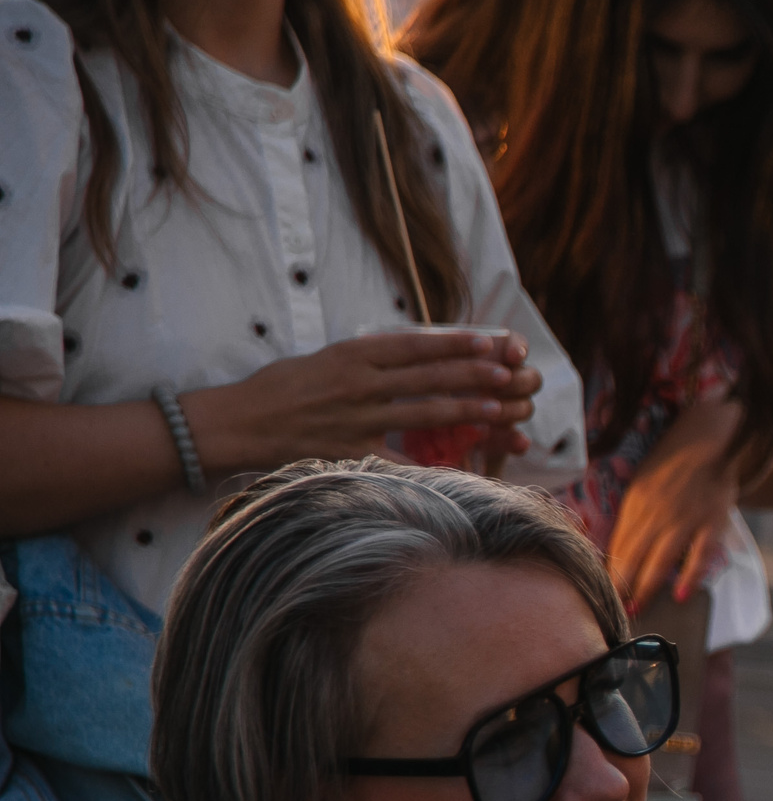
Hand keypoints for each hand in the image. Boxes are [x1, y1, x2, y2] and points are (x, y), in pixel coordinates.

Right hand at [189, 331, 539, 474]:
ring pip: (423, 411)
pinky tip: (462, 461)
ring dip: (466, 409)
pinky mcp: (349, 451)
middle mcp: (358, 382)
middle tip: (511, 372)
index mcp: (352, 353)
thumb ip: (368, 359)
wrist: (233, 423)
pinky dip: (432, 461)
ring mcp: (356, 418)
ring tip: (501, 408)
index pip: (416, 344)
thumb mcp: (324, 359)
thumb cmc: (279, 389)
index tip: (490, 338)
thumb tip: (412, 354)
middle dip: (474, 373)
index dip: (457, 341)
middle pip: (429, 376)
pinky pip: (399, 458)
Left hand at [609, 398, 744, 611]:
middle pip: (632, 555)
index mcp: (636, 503)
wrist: (710, 441)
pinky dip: (689, 576)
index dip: (609, 572)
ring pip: (660, 560)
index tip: (600, 594)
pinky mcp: (712, 522)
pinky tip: (681, 595)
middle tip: (614, 612)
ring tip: (637, 610)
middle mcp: (657, 513)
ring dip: (646, 588)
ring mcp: (685, 518)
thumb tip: (617, 551)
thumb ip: (633, 516)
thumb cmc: (673, 466)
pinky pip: (699, 554)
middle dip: (621, 586)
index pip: (617, 545)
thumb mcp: (642, 485)